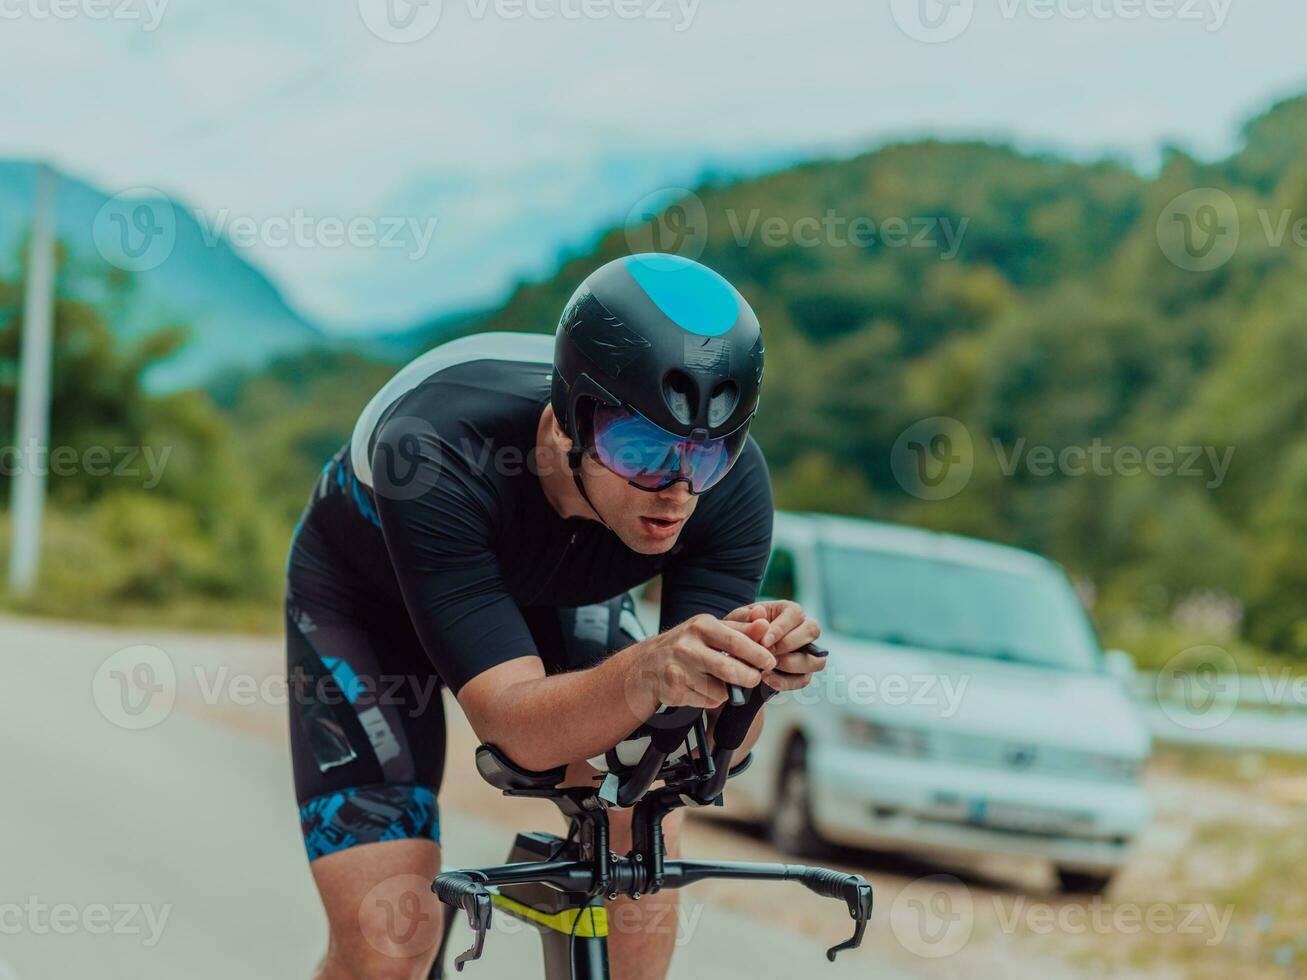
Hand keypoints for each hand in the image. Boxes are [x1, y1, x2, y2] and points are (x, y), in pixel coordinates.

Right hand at [631, 614, 776, 711]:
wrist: (647, 665)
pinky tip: (703, 688)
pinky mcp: (674, 691)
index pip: (736, 641)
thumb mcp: (711, 630)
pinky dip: (713, 698)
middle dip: (749, 677)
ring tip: (722, 681)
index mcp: (701, 626)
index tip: (771, 662)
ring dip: (728, 690)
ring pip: (720, 689)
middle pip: (728, 669)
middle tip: (755, 678)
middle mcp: (687, 647)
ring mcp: (679, 670)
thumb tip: (765, 621)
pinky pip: (707, 701)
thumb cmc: (687, 645)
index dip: (758, 653)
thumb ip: (741, 628)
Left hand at [725, 600, 824, 692]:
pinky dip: (785, 682)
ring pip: (816, 659)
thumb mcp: (738, 621)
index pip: (795, 614)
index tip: (764, 642)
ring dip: (791, 664)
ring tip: (768, 666)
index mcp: (789, 611)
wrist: (738, 652)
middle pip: (812, 631)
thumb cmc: (741, 630)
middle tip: (767, 653)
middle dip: (788, 645)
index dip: (781, 629)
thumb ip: (747, 618)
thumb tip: (759, 614)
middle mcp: (804, 629)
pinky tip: (766, 678)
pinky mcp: (803, 672)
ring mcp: (808, 652)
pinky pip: (804, 680)